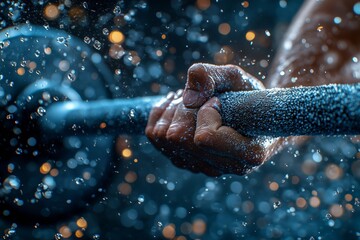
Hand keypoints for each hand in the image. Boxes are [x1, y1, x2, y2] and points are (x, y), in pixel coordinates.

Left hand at [146, 63, 280, 175]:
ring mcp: (201, 167)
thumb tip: (188, 99)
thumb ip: (214, 77)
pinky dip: (162, 112)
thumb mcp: (235, 78)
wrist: (242, 109)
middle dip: (185, 107)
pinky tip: (179, 105)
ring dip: (174, 108)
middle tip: (201, 95)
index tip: (216, 100)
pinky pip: (154, 135)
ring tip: (192, 99)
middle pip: (179, 138)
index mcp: (250, 153)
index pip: (205, 138)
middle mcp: (225, 167)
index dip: (205, 112)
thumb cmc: (244, 95)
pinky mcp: (182, 160)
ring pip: (164, 137)